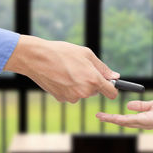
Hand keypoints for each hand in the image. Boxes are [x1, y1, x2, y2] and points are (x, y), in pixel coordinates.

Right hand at [4, 35, 118, 102]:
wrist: (37, 58)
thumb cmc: (62, 52)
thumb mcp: (86, 54)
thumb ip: (102, 68)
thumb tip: (115, 76)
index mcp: (93, 80)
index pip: (111, 93)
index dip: (111, 88)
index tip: (108, 84)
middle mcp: (84, 92)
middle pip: (95, 92)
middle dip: (92, 83)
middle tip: (80, 69)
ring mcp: (72, 97)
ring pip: (82, 93)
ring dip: (79, 85)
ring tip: (68, 71)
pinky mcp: (62, 99)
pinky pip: (71, 95)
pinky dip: (68, 88)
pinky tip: (60, 77)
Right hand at [96, 98, 152, 129]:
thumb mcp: (152, 105)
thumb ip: (140, 106)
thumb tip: (128, 105)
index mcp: (142, 119)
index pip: (125, 119)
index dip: (113, 117)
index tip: (102, 114)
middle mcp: (143, 123)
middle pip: (123, 122)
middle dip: (109, 120)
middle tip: (97, 116)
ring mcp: (146, 123)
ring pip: (126, 122)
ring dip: (113, 120)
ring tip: (102, 117)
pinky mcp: (151, 121)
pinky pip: (136, 120)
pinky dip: (125, 120)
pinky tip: (117, 118)